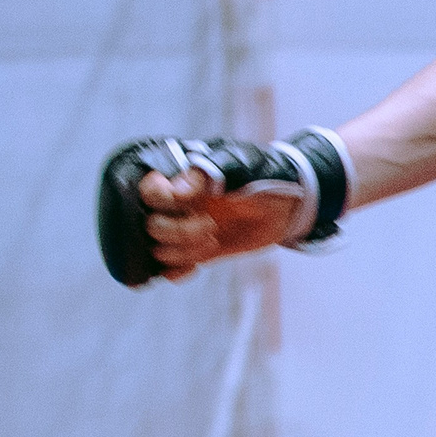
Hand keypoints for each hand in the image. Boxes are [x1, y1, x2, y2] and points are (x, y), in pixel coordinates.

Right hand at [137, 164, 307, 281]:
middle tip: (211, 225)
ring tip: (212, 240)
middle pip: (151, 226)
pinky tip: (196, 266)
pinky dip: (177, 272)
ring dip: (185, 252)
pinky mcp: (195, 251)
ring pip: (160, 250)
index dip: (161, 200)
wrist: (288, 202)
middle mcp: (176, 205)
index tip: (189, 203)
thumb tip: (177, 189)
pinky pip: (169, 269)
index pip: (147, 191)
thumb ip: (211, 171)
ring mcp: (184, 229)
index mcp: (180, 179)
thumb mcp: (241, 165)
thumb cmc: (263, 174)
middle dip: (180, 231)